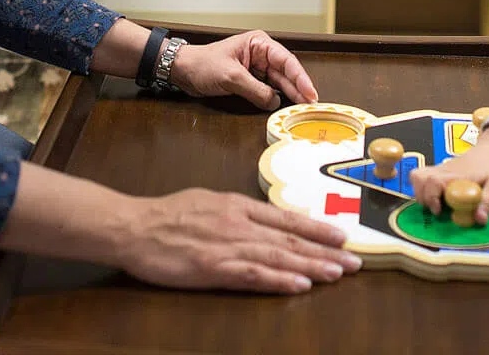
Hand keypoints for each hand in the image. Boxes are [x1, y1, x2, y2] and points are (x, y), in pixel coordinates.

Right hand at [119, 188, 359, 293]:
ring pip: (278, 256)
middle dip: (325, 251)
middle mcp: (239, 223)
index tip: (343, 237)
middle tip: (355, 262)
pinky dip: (279, 280)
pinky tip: (300, 285)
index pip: (286, 218)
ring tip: (338, 274)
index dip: (317, 228)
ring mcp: (227, 245)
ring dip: (311, 265)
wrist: (134, 226)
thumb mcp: (209, 202)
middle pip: (290, 238)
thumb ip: (238, 213)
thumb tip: (266, 220)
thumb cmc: (167, 215)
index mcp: (238, 206)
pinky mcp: (213, 267)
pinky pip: (253, 275)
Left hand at [167, 30, 317, 106]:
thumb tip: (274, 102)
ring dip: (290, 94)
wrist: (182, 71)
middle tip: (311, 104)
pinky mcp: (250, 80)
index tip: (310, 93)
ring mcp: (256, 68)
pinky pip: (268, 90)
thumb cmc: (202, 64)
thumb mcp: (231, 77)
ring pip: (279, 82)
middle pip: (286, 72)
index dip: (300, 78)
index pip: (286, 61)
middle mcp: (261, 54)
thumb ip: (255, 90)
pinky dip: (276, 98)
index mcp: (258, 44)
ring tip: (302, 107)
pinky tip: (285, 106)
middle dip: (299, 88)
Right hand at [409, 127, 488, 223]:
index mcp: (457, 175)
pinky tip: (434, 196)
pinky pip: (420, 176)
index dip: (432, 198)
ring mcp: (439, 169)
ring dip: (420, 193)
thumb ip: (487, 202)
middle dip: (424, 198)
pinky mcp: (438, 171)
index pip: (434, 182)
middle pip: (420, 178)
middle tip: (438, 209)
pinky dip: (421, 187)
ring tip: (434, 204)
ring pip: (417, 176)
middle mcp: (444, 171)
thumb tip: (479, 220)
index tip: (438, 211)